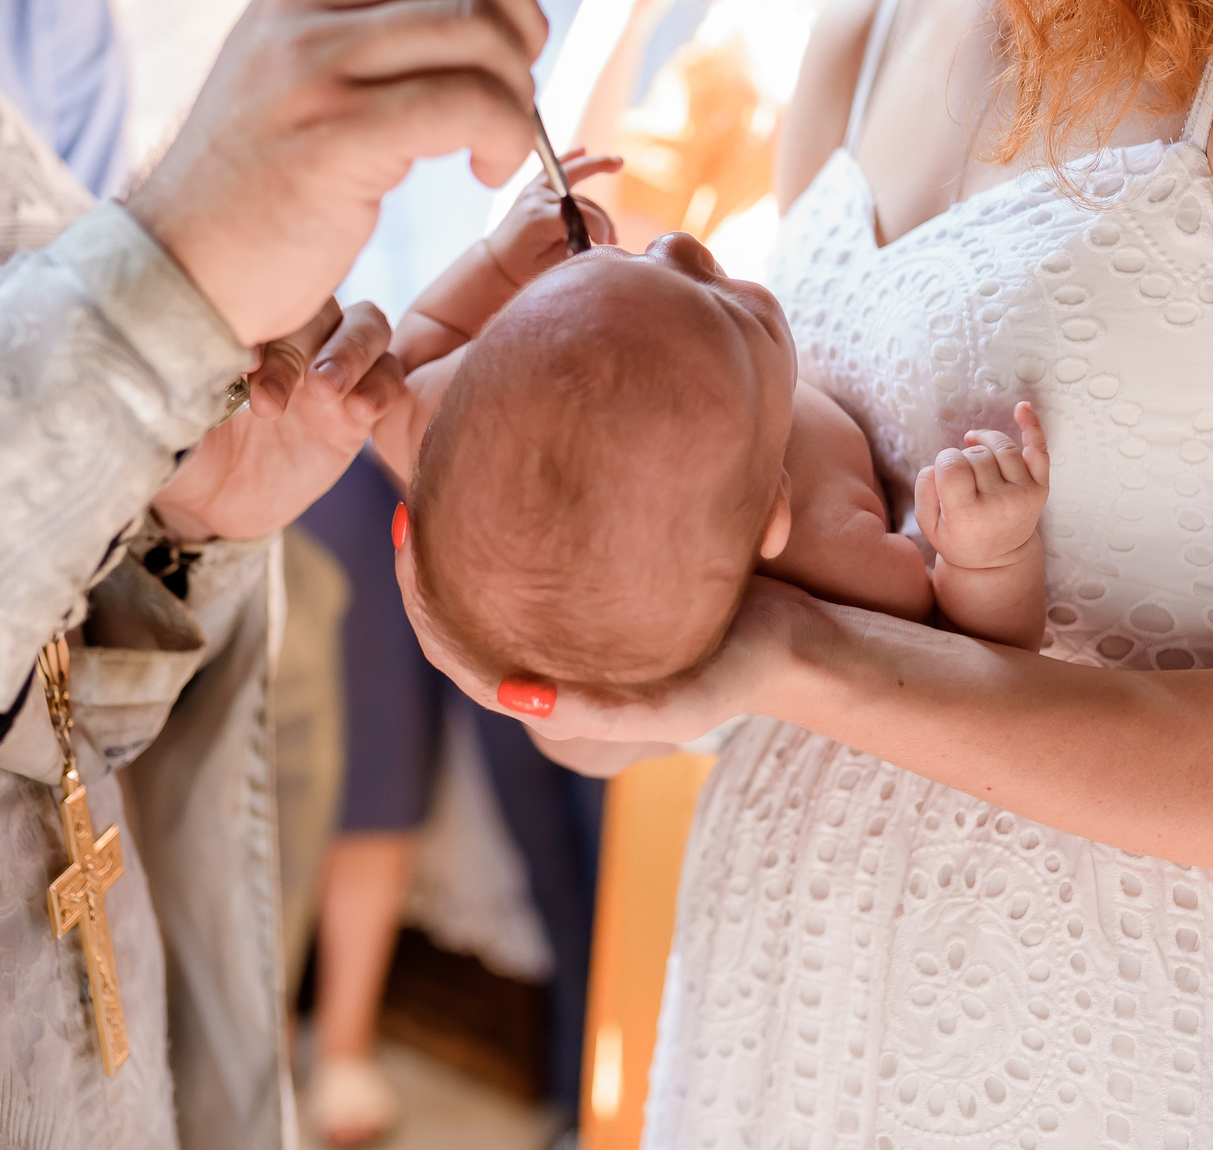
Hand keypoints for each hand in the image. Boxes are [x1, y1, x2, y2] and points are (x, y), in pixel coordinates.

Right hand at [127, 0, 548, 344]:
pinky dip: (506, 137)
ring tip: (497, 140)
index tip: (504, 21)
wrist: (186, 261)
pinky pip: (467, 103)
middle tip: (512, 86)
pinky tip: (488, 169)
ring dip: (518, 91)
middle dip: (523, 21)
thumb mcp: (300, 60)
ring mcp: (312, 61)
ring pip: (479, 28)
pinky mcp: (335, 133)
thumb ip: (368, 9)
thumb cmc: (266, 174)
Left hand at [152, 299, 404, 540]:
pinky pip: (390, 379)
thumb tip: (184, 352)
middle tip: (268, 401)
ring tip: (324, 393)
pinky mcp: (354, 412)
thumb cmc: (180, 450)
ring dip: (352, 352)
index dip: (265, 317)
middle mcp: (291, 336)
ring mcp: (328, 370)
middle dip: (300, 346)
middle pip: (322, 303)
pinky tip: (359, 411)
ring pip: (368, 325)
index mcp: (246, 323)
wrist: (206, 507)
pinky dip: (382, 386)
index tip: (240, 365)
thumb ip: (177, 381)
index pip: (269, 290)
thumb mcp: (165, 416)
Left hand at [398, 537, 817, 744]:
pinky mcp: (597, 613)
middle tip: (410, 506)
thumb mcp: (678, 706)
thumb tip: (513, 695)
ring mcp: (575, 647)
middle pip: (464, 630)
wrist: (803, 646)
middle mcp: (556, 684)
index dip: (423, 607)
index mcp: (560, 716)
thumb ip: (602, 714)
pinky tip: (493, 498)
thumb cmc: (742, 674)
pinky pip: (530, 581)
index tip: (408, 542)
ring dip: (459, 555)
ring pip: (491, 603)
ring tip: (437, 495)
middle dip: (427, 573)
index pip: (461, 663)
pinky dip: (501, 545)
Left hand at [484, 150, 620, 285]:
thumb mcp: (551, 264)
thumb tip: (598, 235)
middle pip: (582, 199)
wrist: (498, 261)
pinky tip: (583, 150)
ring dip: (597, 189)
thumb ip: (575, 246)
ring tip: (611, 205)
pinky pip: (556, 166)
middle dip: (602, 219)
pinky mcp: (535, 186)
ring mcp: (535, 188)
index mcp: (538, 218)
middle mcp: (536, 197)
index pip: (579, 214)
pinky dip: (570, 157)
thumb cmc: (524, 267)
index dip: (598, 227)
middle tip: (612, 239)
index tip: (607, 244)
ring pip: (575, 179)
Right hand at [914, 402, 1049, 570]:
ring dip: (983, 443)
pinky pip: (1039, 449)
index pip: (951, 465)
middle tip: (963, 480)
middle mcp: (1001, 503)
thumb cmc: (959, 538)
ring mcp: (1024, 493)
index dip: (943, 462)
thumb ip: (925, 489)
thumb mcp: (928, 525)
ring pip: (1001, 446)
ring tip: (974, 448)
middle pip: (975, 454)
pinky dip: (1032, 426)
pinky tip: (1022, 408)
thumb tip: (942, 462)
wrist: (997, 561)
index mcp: (969, 515)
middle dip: (963, 458)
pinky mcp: (1040, 487)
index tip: (945, 475)